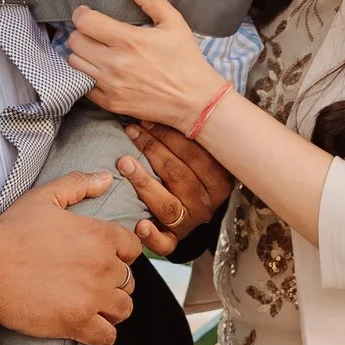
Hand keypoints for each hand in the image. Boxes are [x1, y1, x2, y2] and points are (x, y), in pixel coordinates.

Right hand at [0, 170, 141, 344]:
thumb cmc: (12, 231)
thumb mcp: (44, 197)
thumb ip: (78, 184)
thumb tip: (107, 178)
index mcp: (100, 236)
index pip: (133, 249)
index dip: (121, 253)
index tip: (105, 258)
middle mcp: (103, 267)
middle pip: (129, 280)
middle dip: (116, 282)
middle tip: (94, 283)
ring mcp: (91, 297)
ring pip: (124, 309)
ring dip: (112, 308)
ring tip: (95, 306)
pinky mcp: (76, 322)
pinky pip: (106, 336)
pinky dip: (102, 334)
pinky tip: (89, 327)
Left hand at [67, 0, 224, 132]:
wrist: (195, 101)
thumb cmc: (186, 59)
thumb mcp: (173, 22)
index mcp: (130, 40)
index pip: (85, 21)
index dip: (82, 13)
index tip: (87, 13)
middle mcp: (115, 63)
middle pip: (74, 41)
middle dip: (81, 32)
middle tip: (93, 32)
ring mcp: (110, 85)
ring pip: (74, 63)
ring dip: (81, 53)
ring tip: (96, 50)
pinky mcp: (109, 103)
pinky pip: (82, 85)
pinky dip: (87, 75)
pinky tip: (101, 70)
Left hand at [126, 123, 233, 240]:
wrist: (189, 211)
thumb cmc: (190, 173)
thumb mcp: (198, 156)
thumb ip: (190, 136)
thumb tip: (163, 101)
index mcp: (219, 181)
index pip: (196, 155)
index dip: (169, 135)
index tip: (146, 118)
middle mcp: (207, 203)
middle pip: (179, 176)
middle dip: (153, 149)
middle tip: (132, 131)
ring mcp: (190, 223)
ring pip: (167, 204)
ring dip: (144, 182)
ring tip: (124, 163)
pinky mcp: (174, 241)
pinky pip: (165, 243)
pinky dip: (152, 235)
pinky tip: (139, 224)